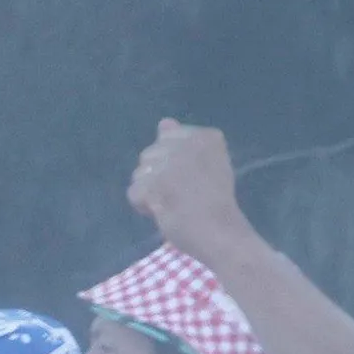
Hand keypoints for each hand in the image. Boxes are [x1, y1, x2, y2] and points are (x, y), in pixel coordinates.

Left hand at [130, 118, 256, 263]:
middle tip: (179, 192)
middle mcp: (189, 143)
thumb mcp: (206, 164)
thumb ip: (184, 143)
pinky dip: (142, 206)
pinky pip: (133, 192)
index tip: (190, 177)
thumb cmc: (213, 201)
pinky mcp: (156, 183)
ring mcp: (172, 162)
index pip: (166, 139)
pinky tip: (163, 211)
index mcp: (206, 136)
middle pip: (149, 154)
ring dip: (149, 192)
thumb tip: (163, 122)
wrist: (219, 231)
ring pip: (139, 173)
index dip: (170, 162)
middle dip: (156, 175)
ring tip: (172, 202)